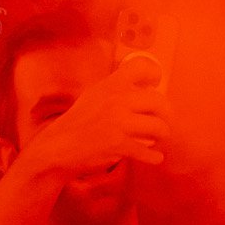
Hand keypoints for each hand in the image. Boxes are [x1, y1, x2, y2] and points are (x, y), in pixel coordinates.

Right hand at [25, 50, 171, 176]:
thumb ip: (116, 90)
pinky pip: (147, 151)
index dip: (154, 74)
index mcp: (111, 84)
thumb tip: (144, 89)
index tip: (156, 83)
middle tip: (164, 121)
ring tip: (159, 138)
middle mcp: (118, 99)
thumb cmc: (77, 123)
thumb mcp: (94, 96)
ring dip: (162, 135)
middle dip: (166, 114)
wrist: (58, 148)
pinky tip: (155, 157)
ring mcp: (119, 122)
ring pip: (158, 127)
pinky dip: (154, 157)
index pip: (140, 67)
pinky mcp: (119, 144)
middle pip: (159, 101)